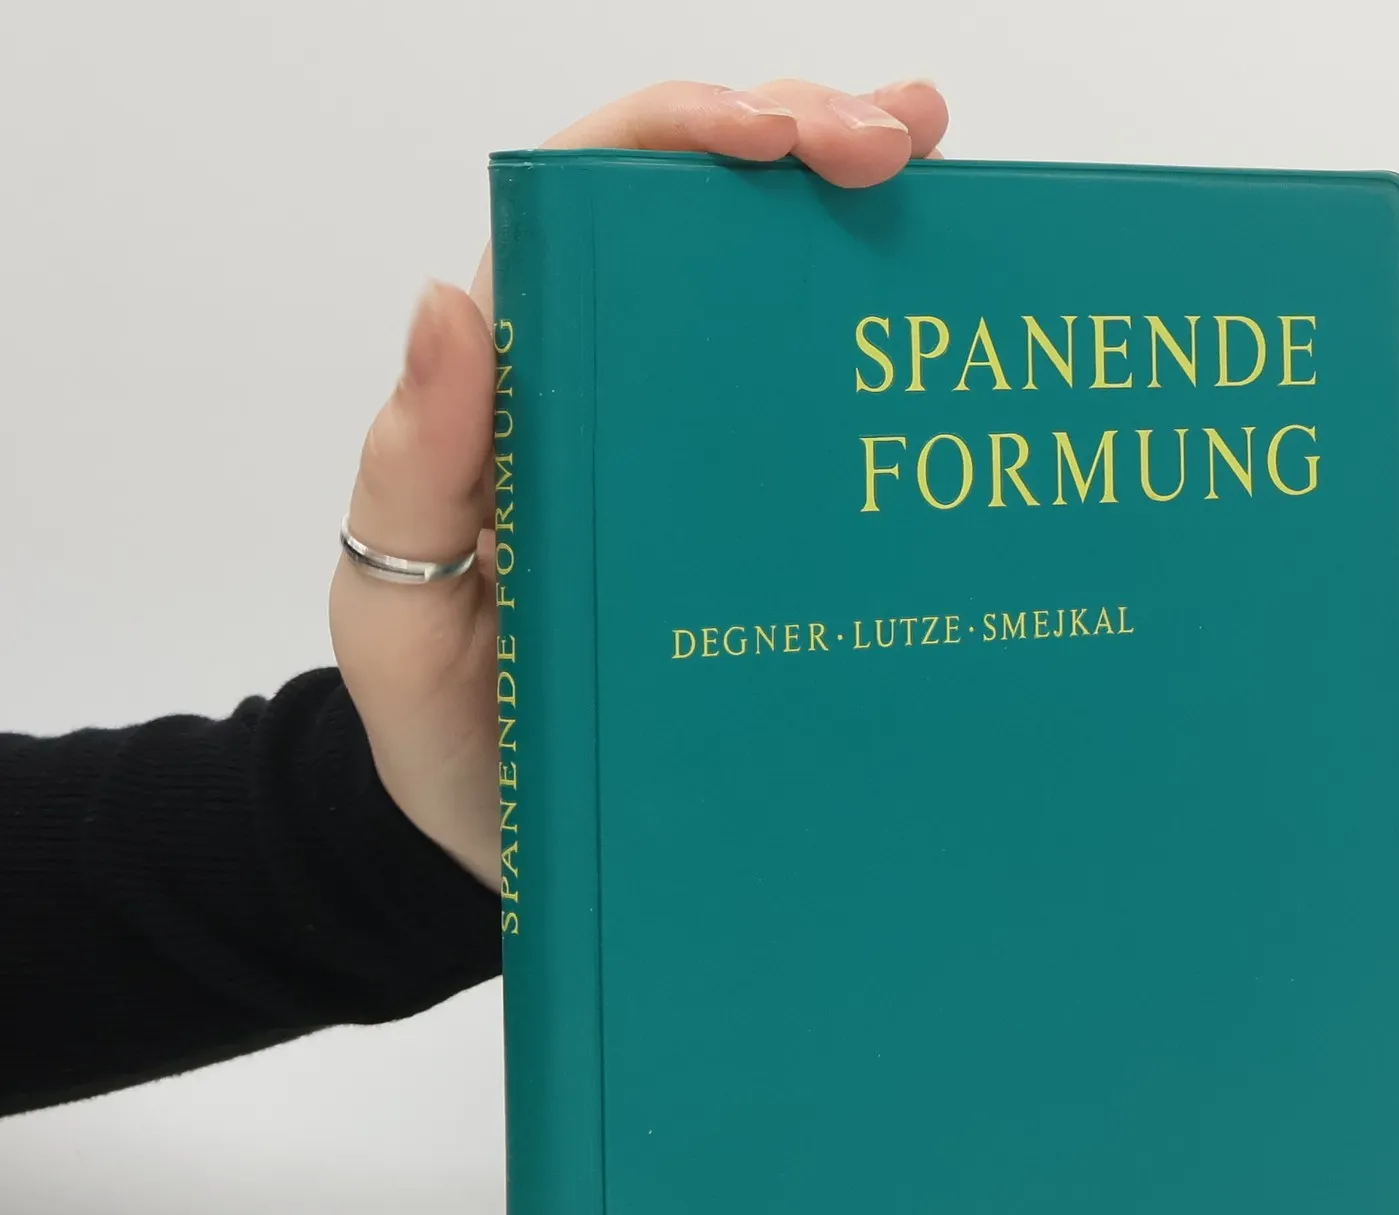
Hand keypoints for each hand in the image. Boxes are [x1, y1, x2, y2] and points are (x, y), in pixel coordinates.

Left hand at [329, 79, 948, 888]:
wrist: (525, 856)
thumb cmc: (455, 745)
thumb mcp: (400, 631)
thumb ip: (411, 487)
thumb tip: (449, 301)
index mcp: (525, 395)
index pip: (591, 206)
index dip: (682, 138)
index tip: (778, 139)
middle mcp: (618, 396)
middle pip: (703, 216)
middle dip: (803, 138)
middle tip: (904, 139)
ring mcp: (698, 456)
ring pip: (777, 292)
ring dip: (864, 211)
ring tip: (947, 171)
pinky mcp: (763, 528)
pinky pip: (826, 419)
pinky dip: (892, 353)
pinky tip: (963, 319)